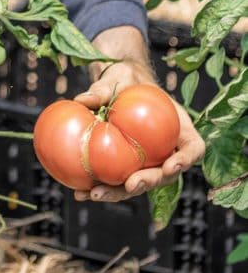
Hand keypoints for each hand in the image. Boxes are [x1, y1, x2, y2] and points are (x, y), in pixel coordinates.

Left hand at [72, 49, 204, 204]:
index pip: (193, 148)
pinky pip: (117, 181)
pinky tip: (79, 193)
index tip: (170, 166)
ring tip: (95, 194)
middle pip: (165, 174)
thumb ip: (103, 89)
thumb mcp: (120, 78)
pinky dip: (101, 188)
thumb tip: (81, 100)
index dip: (186, 160)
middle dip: (148, 183)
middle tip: (130, 185)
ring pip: (139, 184)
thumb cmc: (127, 80)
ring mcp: (149, 163)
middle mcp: (168, 151)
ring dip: (118, 194)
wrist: (118, 89)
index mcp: (179, 129)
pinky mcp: (128, 169)